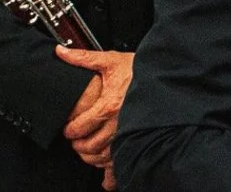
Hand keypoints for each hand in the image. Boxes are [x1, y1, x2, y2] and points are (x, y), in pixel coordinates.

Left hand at [55, 45, 135, 174]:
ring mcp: (131, 134)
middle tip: (76, 142)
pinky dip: (114, 176)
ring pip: (106, 157)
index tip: (68, 130)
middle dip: (80, 146)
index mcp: (109, 106)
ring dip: (93, 159)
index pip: (81, 127)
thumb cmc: (142, 70)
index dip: (71, 130)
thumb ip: (84, 58)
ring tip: (89, 153)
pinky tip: (108, 181)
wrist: (168, 74)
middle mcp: (120, 124)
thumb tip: (61, 52)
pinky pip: (126, 163)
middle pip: (91, 146)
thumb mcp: (112, 61)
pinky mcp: (141, 140)